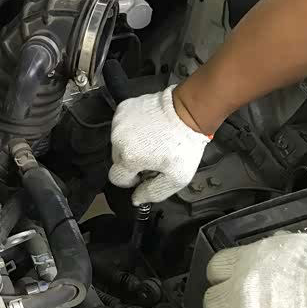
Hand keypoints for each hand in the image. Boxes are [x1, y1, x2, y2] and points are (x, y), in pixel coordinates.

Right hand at [108, 87, 208, 204]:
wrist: (189, 110)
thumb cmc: (184, 141)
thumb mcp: (176, 178)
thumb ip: (154, 193)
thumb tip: (137, 198)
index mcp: (129, 158)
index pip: (117, 178)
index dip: (131, 180)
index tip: (144, 174)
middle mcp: (119, 139)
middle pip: (117, 160)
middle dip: (132, 161)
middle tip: (152, 156)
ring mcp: (120, 122)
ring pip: (119, 143)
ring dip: (132, 144)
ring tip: (153, 140)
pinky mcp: (124, 109)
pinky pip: (122, 126)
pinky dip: (132, 129)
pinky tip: (149, 129)